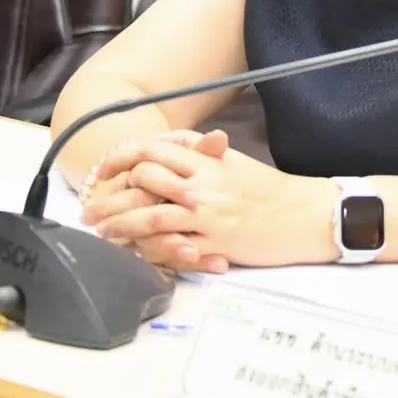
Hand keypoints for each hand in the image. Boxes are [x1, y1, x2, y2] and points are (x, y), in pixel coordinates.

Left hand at [87, 137, 338, 268]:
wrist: (305, 214)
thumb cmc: (271, 191)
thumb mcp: (235, 163)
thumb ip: (204, 154)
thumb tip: (176, 149)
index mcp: (208, 158)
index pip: (154, 147)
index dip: (122, 156)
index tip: (104, 168)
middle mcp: (202, 180)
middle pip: (144, 176)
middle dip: (111, 191)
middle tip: (92, 204)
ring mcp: (206, 211)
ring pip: (149, 211)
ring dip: (118, 221)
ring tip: (100, 230)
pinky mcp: (214, 240)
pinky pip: (171, 243)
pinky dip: (146, 245)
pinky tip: (132, 250)